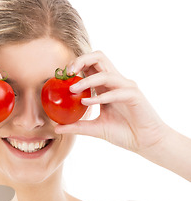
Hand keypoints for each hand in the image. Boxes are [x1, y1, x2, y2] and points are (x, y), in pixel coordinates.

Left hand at [54, 50, 169, 153]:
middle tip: (67, 72)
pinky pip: (116, 91)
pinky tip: (87, 103)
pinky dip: (100, 96)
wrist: (145, 142)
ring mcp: (126, 87)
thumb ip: (77, 126)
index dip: (75, 65)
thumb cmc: (124, 133)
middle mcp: (116, 82)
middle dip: (81, 60)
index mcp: (106, 86)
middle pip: (99, 58)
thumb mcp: (95, 129)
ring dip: (87, 80)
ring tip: (73, 89)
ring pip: (105, 73)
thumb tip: (56, 128)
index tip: (60, 75)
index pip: (90, 66)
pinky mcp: (134, 95)